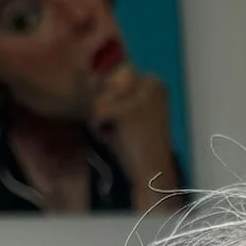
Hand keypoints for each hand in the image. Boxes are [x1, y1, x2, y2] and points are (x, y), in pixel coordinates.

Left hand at [90, 62, 177, 208]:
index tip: (123, 119)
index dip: (111, 95)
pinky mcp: (126, 111)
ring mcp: (140, 96)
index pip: (119, 72)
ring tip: (115, 134)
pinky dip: (98, 128)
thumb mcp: (131, 110)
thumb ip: (115, 91)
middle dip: (104, 102)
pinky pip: (96, 112)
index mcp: (156, 81)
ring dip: (99, 117)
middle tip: (118, 127)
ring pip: (99, 96)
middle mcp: (151, 82)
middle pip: (108, 80)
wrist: (151, 174)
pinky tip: (111, 139)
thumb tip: (89, 76)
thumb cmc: (139, 146)